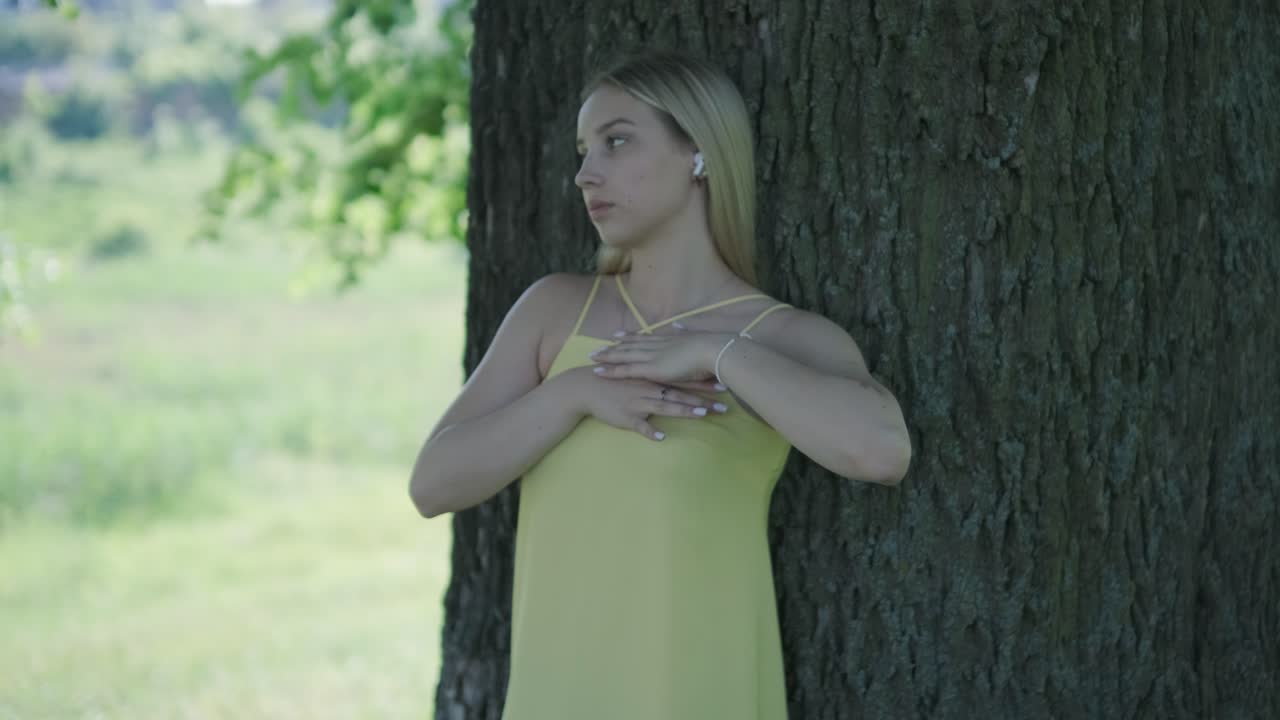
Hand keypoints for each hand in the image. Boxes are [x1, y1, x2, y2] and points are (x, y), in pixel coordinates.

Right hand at [561, 365, 728, 441]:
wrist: (587, 387)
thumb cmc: (614, 380)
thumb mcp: (637, 376)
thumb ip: (657, 379)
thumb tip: (677, 383)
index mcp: (654, 379)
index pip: (683, 382)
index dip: (703, 385)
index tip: (723, 387)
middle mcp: (650, 389)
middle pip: (681, 395)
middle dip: (703, 400)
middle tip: (724, 406)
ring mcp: (639, 402)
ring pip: (665, 407)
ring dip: (684, 411)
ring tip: (702, 415)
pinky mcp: (627, 416)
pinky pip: (640, 426)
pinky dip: (650, 431)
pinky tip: (661, 438)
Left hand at [587, 329, 730, 386]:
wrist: (712, 350)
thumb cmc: (710, 348)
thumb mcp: (695, 338)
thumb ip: (684, 333)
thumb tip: (679, 325)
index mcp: (667, 339)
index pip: (644, 338)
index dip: (629, 337)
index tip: (617, 336)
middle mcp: (656, 345)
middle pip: (629, 345)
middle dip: (613, 346)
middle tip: (597, 347)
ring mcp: (651, 356)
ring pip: (623, 356)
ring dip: (607, 357)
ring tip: (592, 357)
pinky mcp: (650, 369)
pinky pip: (625, 370)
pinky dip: (611, 370)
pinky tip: (599, 371)